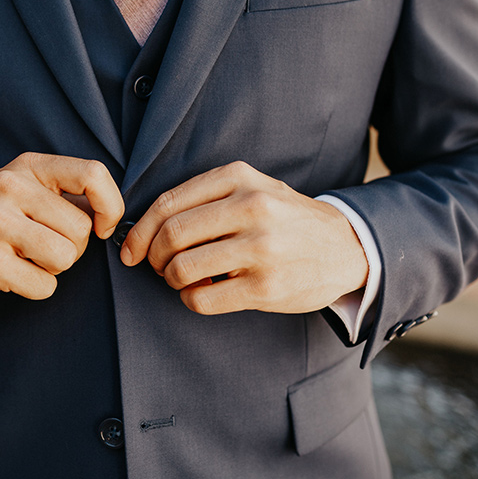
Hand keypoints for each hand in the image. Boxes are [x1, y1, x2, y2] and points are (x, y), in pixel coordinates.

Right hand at [0, 153, 123, 301]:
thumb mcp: (21, 188)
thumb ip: (64, 193)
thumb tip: (112, 215)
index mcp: (27, 166)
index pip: (93, 174)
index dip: (111, 206)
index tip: (103, 226)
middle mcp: (10, 188)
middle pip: (82, 229)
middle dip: (73, 247)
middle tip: (42, 246)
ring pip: (66, 258)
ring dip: (54, 268)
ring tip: (27, 258)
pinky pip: (45, 286)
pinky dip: (36, 287)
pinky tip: (12, 274)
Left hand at [120, 161, 367, 315]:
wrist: (346, 247)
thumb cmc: (285, 218)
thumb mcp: (253, 188)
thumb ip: (206, 198)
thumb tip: (144, 228)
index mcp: (240, 178)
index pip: (167, 204)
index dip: (139, 231)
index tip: (131, 249)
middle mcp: (251, 208)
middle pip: (171, 236)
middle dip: (153, 257)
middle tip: (157, 266)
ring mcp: (261, 249)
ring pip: (182, 269)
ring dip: (171, 280)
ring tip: (182, 279)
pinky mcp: (266, 287)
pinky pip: (202, 299)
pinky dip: (190, 300)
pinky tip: (201, 294)